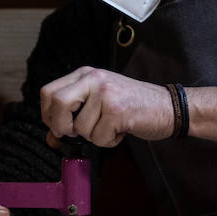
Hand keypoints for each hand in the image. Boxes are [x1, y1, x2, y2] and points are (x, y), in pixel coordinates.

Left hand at [39, 66, 172, 146]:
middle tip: (75, 133)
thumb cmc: (132, 106)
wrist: (168, 107)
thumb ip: (73, 115)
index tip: (59, 126)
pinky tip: (121, 130)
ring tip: (111, 126)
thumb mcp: (98, 102)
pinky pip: (99, 138)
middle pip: (57, 103)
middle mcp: (94, 79)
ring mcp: (106, 94)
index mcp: (85, 74)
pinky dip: (108, 141)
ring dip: (94, 136)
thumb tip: (50, 138)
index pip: (48, 92)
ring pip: (80, 128)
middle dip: (61, 126)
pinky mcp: (118, 111)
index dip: (48, 115)